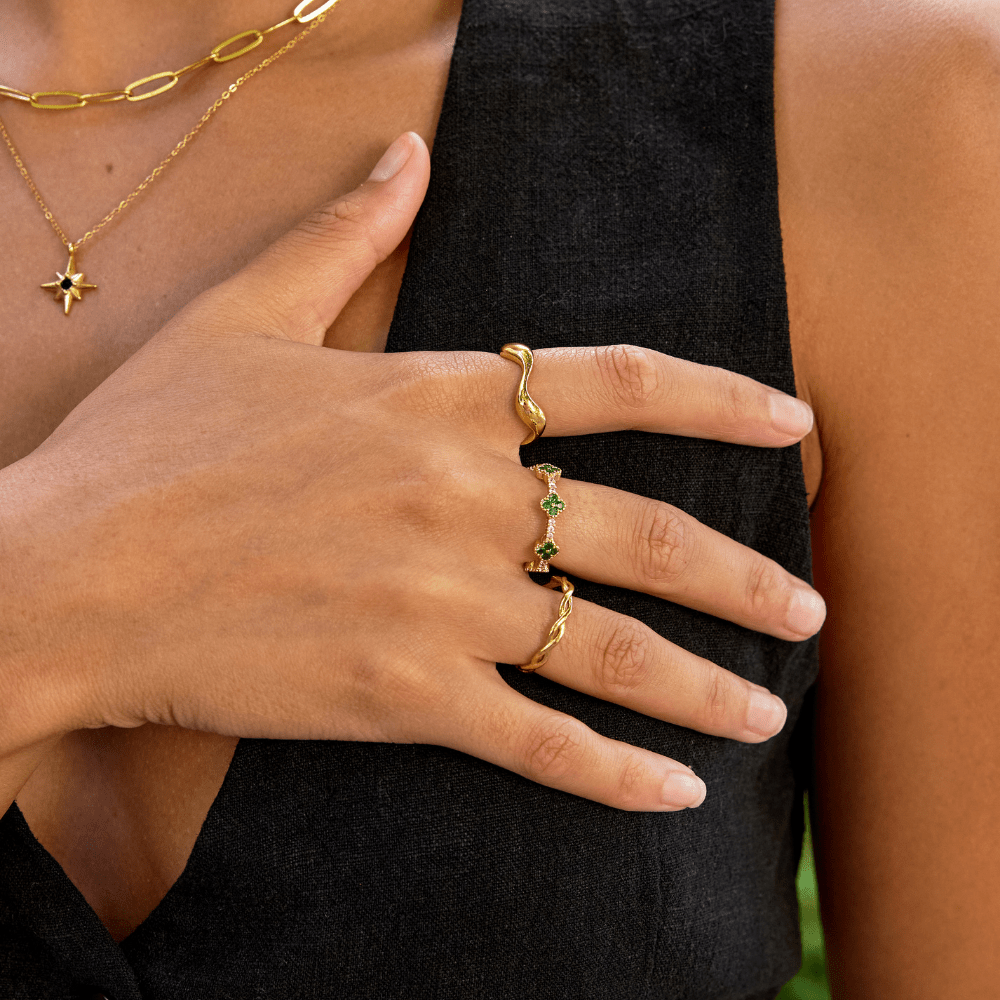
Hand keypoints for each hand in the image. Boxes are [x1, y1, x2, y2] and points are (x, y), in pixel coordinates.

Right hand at [0, 132, 823, 811]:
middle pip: (650, 534)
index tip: (796, 423)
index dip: (723, 398)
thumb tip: (408, 154)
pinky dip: (616, 774)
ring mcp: (439, 601)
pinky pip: (538, 741)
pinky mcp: (402, 692)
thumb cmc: (149, 445)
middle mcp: (461, 497)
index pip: (620, 383)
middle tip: (812, 607)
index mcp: (436, 400)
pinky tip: (675, 795)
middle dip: (748, 576)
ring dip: (709, 684)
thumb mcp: (246, 312)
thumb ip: (347, 233)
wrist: (68, 570)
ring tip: (771, 710)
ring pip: (614, 649)